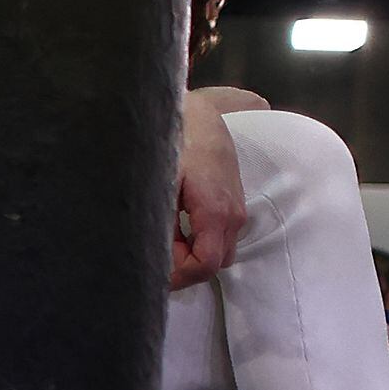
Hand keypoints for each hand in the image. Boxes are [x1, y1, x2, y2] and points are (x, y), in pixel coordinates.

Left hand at [169, 87, 261, 290]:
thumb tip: (154, 259)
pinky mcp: (233, 203)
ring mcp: (237, 210)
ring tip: (162, 238)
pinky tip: (175, 225)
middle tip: (153, 251)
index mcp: (217, 214)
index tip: (151, 264)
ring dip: (191, 254)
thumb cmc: (178, 144)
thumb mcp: (162, 186)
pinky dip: (198, 241)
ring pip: (218, 252)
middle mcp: (234, 217)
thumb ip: (162, 226)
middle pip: (214, 264)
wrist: (201, 115)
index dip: (176, 274)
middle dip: (183, 267)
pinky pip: (220, 236)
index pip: (205, 266)